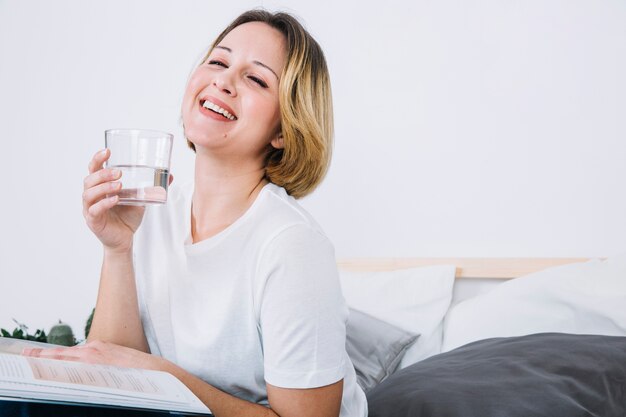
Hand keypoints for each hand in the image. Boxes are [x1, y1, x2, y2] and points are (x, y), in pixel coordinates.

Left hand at [21, 340, 164, 370]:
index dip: (53, 354)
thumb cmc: (136, 369)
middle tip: (26, 355)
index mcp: (98, 348)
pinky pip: (74, 366)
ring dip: (48, 359)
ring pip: (64, 358)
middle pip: (62, 353)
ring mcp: (94, 356)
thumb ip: (100, 364)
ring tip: (32, 360)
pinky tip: (50, 370)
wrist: (154, 369)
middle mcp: (93, 349)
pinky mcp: (97, 362)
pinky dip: (60, 366)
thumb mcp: (115, 362)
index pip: (70, 352)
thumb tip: (86, 373)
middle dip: (43, 355)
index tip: (39, 355)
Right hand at [82, 149, 173, 252]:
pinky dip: (104, 203)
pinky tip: (116, 200)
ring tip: (119, 185)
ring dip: (103, 187)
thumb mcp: (141, 199)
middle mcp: (92, 196)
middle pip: (89, 180)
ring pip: (89, 194)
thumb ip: (151, 187)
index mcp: (100, 187)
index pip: (93, 169)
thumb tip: (170, 175)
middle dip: (103, 174)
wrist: (125, 239)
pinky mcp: (93, 221)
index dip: (98, 159)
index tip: (108, 151)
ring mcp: (89, 209)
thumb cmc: (128, 217)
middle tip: (119, 173)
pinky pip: (94, 210)